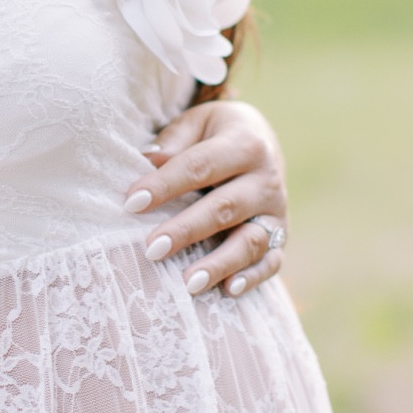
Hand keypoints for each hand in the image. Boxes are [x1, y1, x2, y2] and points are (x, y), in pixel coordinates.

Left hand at [124, 99, 287, 298]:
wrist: (262, 139)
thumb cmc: (215, 134)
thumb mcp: (197, 123)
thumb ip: (174, 140)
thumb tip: (148, 160)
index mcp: (244, 143)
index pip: (200, 166)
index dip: (165, 185)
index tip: (131, 203)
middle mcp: (267, 178)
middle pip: (225, 208)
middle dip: (187, 230)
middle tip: (152, 249)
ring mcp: (276, 211)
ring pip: (251, 241)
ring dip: (219, 263)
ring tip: (188, 283)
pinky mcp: (281, 235)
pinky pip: (271, 261)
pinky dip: (252, 277)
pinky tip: (227, 290)